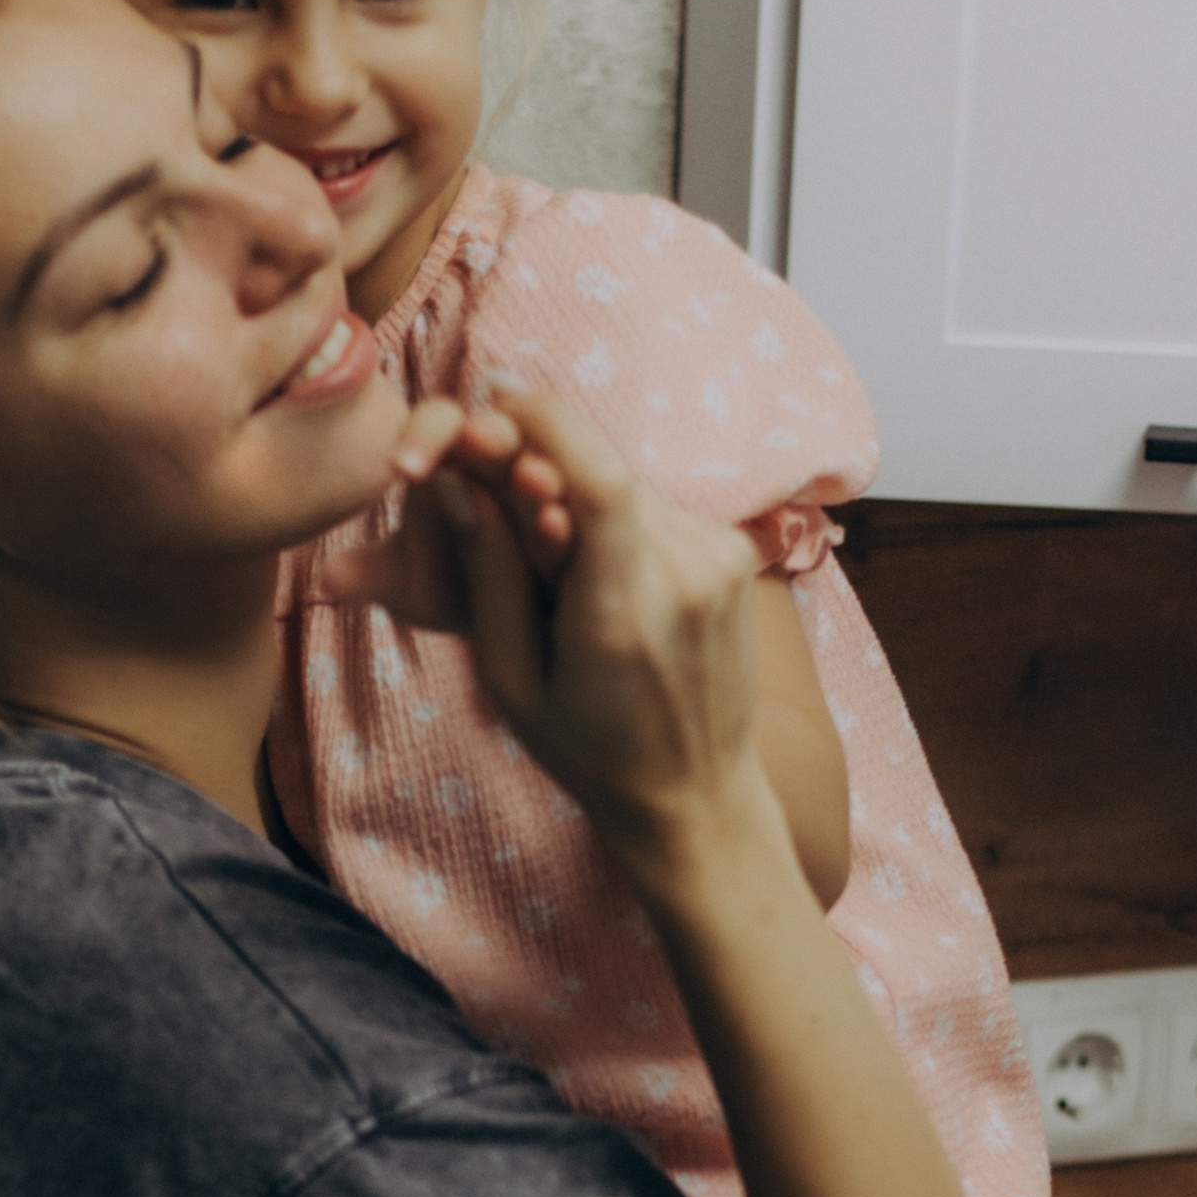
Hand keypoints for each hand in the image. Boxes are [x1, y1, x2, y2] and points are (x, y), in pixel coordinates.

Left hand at [299, 397, 555, 633]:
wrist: (509, 622)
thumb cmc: (451, 586)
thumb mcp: (410, 585)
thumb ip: (371, 574)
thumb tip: (325, 580)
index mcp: (455, 456)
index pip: (440, 422)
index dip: (423, 436)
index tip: (402, 470)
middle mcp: (505, 461)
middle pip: (498, 432)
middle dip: (491, 438)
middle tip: (478, 441)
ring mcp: (550, 489)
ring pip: (545, 468)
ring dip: (539, 472)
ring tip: (532, 483)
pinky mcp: (584, 525)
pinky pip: (577, 517)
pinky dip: (566, 522)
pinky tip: (559, 528)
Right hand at [425, 385, 767, 869]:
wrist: (696, 795)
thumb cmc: (589, 752)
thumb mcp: (511, 678)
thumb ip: (489, 576)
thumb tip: (459, 482)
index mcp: (624, 614)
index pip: (597, 475)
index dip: (544, 422)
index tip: (493, 402)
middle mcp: (687, 575)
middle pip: (604, 469)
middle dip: (545, 461)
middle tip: (499, 486)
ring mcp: (723, 559)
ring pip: (630, 483)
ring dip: (580, 495)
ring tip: (555, 559)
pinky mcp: (737, 553)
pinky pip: (658, 507)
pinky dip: (616, 519)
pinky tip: (600, 575)